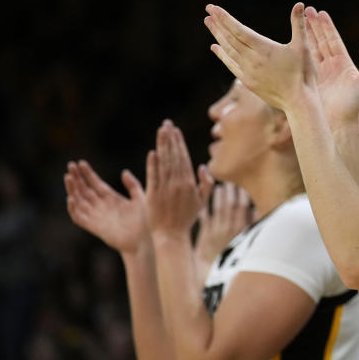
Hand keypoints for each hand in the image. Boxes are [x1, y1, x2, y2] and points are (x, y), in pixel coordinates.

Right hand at [64, 160, 148, 253]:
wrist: (143, 241)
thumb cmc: (145, 222)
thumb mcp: (140, 199)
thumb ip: (133, 186)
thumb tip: (124, 171)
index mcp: (112, 198)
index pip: (95, 183)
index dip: (88, 173)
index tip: (81, 162)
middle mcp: (102, 206)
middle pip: (85, 189)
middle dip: (77, 178)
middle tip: (70, 165)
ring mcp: (97, 216)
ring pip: (79, 200)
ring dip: (72, 189)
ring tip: (69, 177)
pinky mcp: (94, 227)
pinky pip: (79, 218)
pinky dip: (73, 209)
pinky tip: (72, 198)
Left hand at [145, 120, 204, 241]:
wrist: (171, 235)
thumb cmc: (187, 218)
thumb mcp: (201, 201)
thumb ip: (206, 184)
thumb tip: (202, 167)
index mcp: (189, 183)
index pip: (183, 158)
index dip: (179, 143)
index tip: (176, 130)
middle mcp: (177, 184)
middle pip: (173, 156)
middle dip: (170, 139)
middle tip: (167, 124)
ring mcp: (164, 188)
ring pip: (163, 163)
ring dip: (162, 146)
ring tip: (160, 131)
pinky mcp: (153, 194)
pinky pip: (153, 176)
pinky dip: (152, 164)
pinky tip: (153, 153)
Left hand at [194, 171, 250, 270]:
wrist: (215, 273)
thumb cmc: (233, 260)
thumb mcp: (247, 243)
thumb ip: (252, 226)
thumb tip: (256, 210)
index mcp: (240, 230)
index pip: (242, 207)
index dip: (242, 195)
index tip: (242, 185)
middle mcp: (228, 228)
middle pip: (229, 205)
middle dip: (230, 192)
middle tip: (230, 182)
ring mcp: (216, 230)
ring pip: (217, 209)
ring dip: (218, 197)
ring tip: (219, 188)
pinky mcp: (205, 234)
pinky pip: (204, 217)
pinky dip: (205, 207)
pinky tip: (204, 201)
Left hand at [205, 2, 315, 112]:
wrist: (298, 102)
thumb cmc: (304, 74)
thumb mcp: (303, 47)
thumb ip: (298, 24)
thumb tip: (300, 4)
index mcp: (263, 48)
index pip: (238, 29)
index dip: (224, 18)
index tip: (212, 7)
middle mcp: (251, 59)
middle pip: (230, 38)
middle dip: (218, 24)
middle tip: (207, 11)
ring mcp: (248, 72)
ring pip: (228, 51)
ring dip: (218, 36)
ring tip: (209, 24)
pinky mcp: (248, 82)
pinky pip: (231, 65)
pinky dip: (222, 55)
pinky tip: (216, 48)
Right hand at [304, 7, 358, 128]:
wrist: (339, 125)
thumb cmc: (354, 104)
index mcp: (344, 64)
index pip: (333, 40)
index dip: (327, 27)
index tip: (320, 13)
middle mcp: (332, 67)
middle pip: (321, 42)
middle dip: (314, 27)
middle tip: (306, 11)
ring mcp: (320, 74)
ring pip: (311, 50)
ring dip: (305, 36)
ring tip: (298, 22)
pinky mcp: (311, 82)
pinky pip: (304, 64)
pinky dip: (298, 53)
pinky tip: (290, 44)